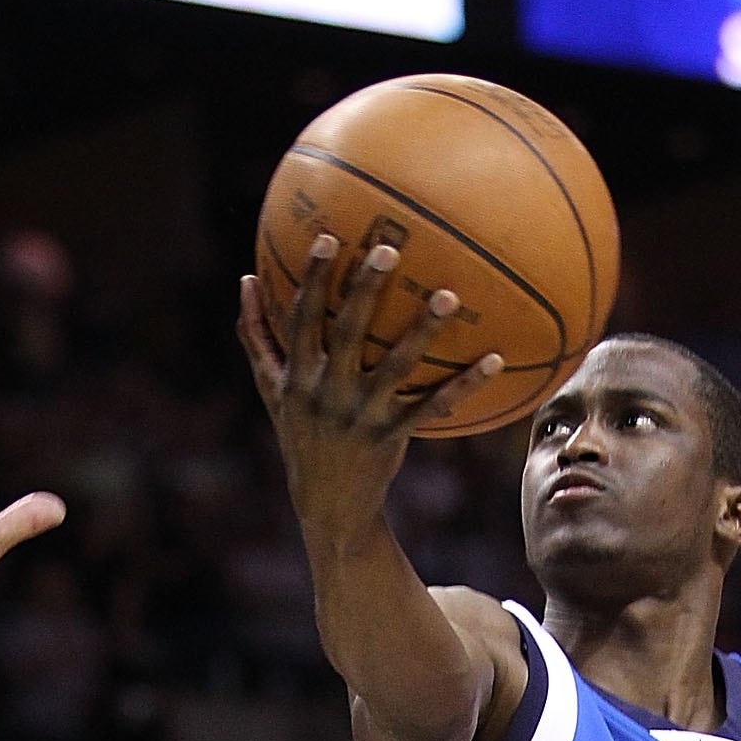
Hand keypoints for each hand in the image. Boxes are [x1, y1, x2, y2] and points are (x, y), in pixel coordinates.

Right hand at [237, 239, 501, 552]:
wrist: (327, 502)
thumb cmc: (300, 432)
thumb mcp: (272, 389)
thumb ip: (257, 335)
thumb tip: (246, 279)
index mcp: (298, 376)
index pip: (301, 318)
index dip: (312, 279)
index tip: (326, 239)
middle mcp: (328, 393)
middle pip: (348, 333)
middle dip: (365, 290)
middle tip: (388, 251)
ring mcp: (362, 415)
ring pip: (396, 367)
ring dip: (422, 331)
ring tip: (447, 296)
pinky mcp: (392, 435)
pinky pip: (432, 405)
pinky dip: (464, 384)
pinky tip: (494, 358)